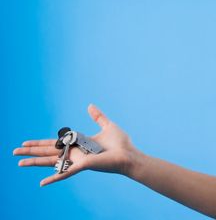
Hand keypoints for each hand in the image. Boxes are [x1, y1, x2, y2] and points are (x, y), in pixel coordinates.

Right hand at [13, 103, 138, 186]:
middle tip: (14, 151)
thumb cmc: (121, 144)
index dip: (39, 143)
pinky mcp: (83, 165)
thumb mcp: (107, 126)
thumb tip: (90, 105)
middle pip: (48, 152)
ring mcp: (77, 160)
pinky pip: (65, 172)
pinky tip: (41, 183)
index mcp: (78, 144)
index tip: (26, 142)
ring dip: (35, 162)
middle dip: (31, 151)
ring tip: (19, 163)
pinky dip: (54, 178)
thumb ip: (98, 116)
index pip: (54, 143)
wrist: (129, 155)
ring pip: (51, 161)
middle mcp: (75, 153)